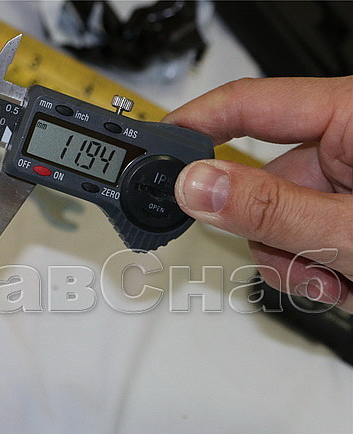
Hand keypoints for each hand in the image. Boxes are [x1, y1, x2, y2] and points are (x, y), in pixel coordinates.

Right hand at [165, 77, 352, 312]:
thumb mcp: (349, 232)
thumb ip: (269, 210)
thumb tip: (195, 186)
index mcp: (351, 115)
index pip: (248, 103)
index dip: (193, 124)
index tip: (149, 149)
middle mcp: (344, 138)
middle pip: (258, 180)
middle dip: (265, 234)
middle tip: (296, 265)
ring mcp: (346, 174)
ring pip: (272, 216)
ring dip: (290, 259)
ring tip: (336, 281)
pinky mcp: (345, 204)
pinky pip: (297, 231)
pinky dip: (308, 264)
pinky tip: (342, 279)